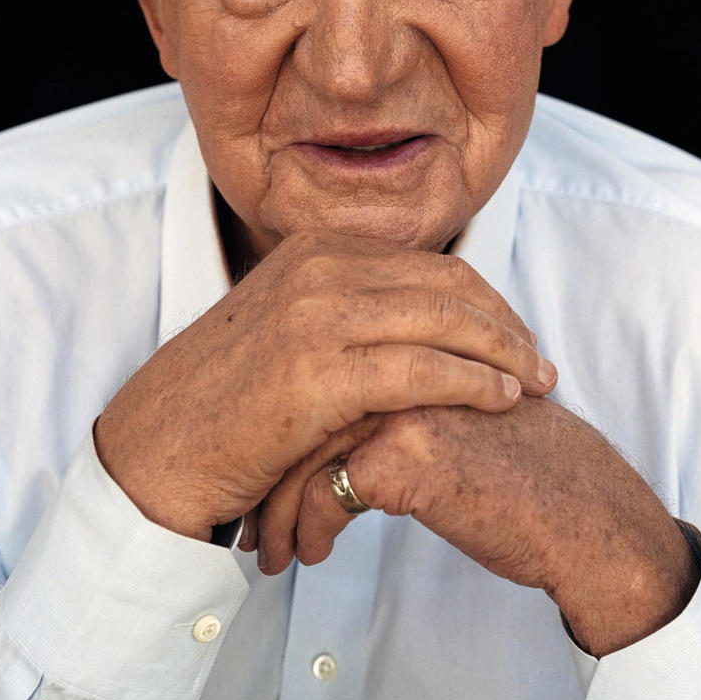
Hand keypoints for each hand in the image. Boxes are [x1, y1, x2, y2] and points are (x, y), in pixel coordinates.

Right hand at [93, 230, 556, 540]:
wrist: (158, 450)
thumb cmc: (223, 403)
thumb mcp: (283, 328)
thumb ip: (343, 309)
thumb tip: (411, 319)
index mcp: (314, 250)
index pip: (429, 262)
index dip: (485, 299)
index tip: (514, 334)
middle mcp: (319, 267)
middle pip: (449, 284)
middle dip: (505, 324)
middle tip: (542, 362)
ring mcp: (318, 313)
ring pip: (447, 320)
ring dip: (505, 354)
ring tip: (539, 386)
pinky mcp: (320, 370)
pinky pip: (425, 369)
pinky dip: (476, 383)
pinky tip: (502, 402)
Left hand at [255, 395, 700, 655]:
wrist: (579, 512)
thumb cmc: (519, 471)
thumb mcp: (449, 412)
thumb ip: (394, 395)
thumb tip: (324, 427)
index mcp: (406, 339)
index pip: (309, 369)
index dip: (279, 428)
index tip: (260, 472)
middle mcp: (399, 357)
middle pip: (295, 407)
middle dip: (265, 470)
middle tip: (251, 519)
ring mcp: (400, 399)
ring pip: (299, 450)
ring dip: (278, 509)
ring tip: (272, 549)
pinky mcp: (406, 451)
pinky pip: (324, 493)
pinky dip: (309, 531)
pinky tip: (314, 554)